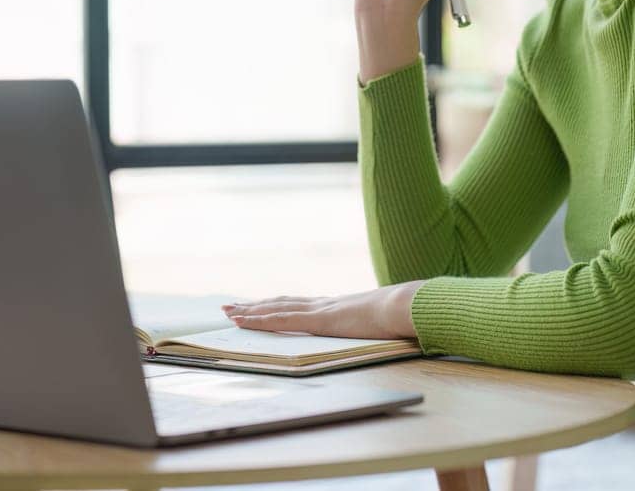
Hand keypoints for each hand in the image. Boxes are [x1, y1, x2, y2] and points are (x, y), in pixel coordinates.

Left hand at [221, 281, 424, 339]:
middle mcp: (324, 304)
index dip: (278, 305)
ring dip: (250, 311)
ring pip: (275, 309)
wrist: (407, 306)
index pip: (300, 304)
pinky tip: (243, 321)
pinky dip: (260, 320)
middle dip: (255, 306)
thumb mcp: (382, 324)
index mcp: (337, 306)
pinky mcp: (319, 320)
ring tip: (228, 313)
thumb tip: (381, 333)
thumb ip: (374, 327)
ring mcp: (320, 310)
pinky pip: (282, 320)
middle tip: (230, 307)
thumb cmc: (401, 316)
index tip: (260, 305)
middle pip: (281, 302)